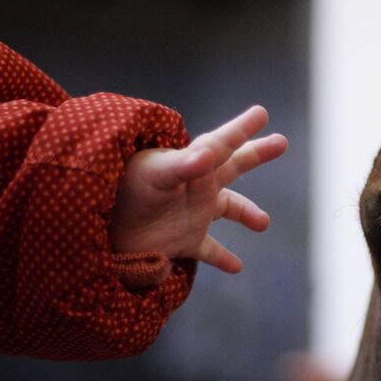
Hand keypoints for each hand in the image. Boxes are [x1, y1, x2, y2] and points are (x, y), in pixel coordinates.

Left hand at [109, 105, 287, 272]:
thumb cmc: (123, 190)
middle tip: (281, 142)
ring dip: (247, 213)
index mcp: (192, 166)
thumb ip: (183, 165)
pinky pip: (209, 250)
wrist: (99, 228)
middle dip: (255, 154)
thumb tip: (208, 155)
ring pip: (227, 208)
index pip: (223, 143)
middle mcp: (196, 188)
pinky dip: (223, 258)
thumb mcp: (153, 174)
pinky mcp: (183, 241)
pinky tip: (237, 267)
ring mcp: (192, 214)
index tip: (261, 113)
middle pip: (233, 167)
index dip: (242, 129)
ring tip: (263, 222)